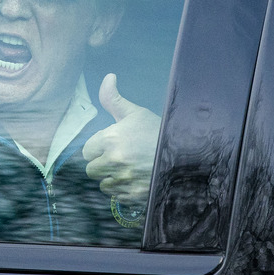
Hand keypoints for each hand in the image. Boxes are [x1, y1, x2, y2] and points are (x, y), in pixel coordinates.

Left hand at [82, 74, 160, 205]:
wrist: (186, 155)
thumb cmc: (158, 132)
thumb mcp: (136, 113)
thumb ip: (114, 99)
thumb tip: (108, 77)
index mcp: (111, 139)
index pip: (87, 151)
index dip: (98, 148)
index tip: (111, 146)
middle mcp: (114, 161)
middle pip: (92, 170)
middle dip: (103, 164)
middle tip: (121, 158)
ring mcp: (124, 180)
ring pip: (104, 185)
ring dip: (112, 179)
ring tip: (130, 170)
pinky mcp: (134, 196)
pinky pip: (117, 197)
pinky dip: (124, 191)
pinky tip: (137, 180)